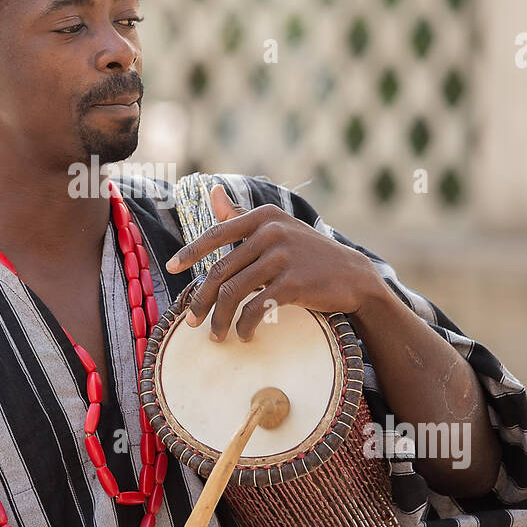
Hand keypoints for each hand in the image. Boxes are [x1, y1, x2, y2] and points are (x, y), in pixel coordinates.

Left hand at [164, 184, 385, 342]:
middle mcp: (271, 232)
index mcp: (263, 216)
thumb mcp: (277, 228)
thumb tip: (210, 191)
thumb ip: (240, 215)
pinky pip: (256, 307)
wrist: (354, 277)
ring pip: (234, 292)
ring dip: (220, 319)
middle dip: (201, 300)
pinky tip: (244, 335)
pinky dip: (246, 325)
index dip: (190, 253)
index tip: (172, 269)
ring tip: (215, 335)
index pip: (216, 234)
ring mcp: (283, 256)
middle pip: (221, 270)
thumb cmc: (308, 253)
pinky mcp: (294, 282)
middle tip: (191, 322)